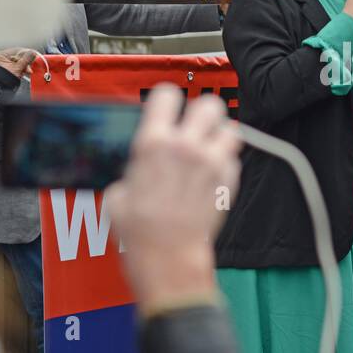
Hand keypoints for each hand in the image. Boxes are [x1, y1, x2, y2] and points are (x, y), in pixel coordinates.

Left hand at [0, 47, 37, 78]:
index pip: (17, 50)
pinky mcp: (11, 68)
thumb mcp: (18, 67)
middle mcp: (3, 58)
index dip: (27, 52)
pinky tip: (26, 71)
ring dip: (26, 65)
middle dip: (26, 61)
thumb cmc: (5, 79)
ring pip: (20, 61)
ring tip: (28, 70)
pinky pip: (19, 65)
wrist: (3, 89)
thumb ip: (26, 59)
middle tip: (32, 62)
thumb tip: (32, 52)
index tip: (34, 53)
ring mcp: (7, 63)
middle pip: (19, 56)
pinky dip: (24, 68)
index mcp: (2, 55)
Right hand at [105, 86, 241, 316]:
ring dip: (220, 135)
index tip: (168, 106)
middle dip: (202, 111)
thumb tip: (138, 168)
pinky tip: (212, 176)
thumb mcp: (118, 194)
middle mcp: (186, 146)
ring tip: (209, 147)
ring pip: (231, 128)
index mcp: (153, 143)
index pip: (167, 94)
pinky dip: (226, 164)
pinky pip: (234, 160)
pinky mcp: (228, 181)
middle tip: (195, 124)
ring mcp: (211, 162)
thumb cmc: (140, 232)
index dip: (167, 98)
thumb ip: (133, 170)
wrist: (168, 257)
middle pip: (208, 103)